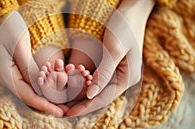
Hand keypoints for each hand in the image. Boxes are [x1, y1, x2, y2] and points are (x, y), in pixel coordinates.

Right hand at [0, 11, 63, 116]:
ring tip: (64, 101)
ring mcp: (9, 75)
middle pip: (30, 96)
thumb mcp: (20, 48)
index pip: (28, 96)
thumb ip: (30, 69)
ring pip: (30, 90)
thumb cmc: (7, 28)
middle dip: (48, 103)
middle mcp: (6, 79)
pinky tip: (54, 87)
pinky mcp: (14, 70)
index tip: (60, 112)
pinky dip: (42, 85)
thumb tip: (42, 88)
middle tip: (67, 108)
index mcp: (5, 75)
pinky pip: (29, 82)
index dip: (45, 105)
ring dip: (47, 95)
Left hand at [66, 0, 154, 115]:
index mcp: (128, 77)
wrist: (132, 8)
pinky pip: (97, 79)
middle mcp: (124, 77)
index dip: (85, 107)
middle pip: (100, 97)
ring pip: (97, 89)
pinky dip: (84, 84)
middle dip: (81, 104)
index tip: (68, 113)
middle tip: (62, 111)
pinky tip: (72, 86)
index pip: (104, 98)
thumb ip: (104, 73)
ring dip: (81, 96)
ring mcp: (118, 71)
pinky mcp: (112, 64)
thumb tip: (91, 95)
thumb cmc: (125, 25)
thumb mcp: (113, 49)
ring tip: (64, 102)